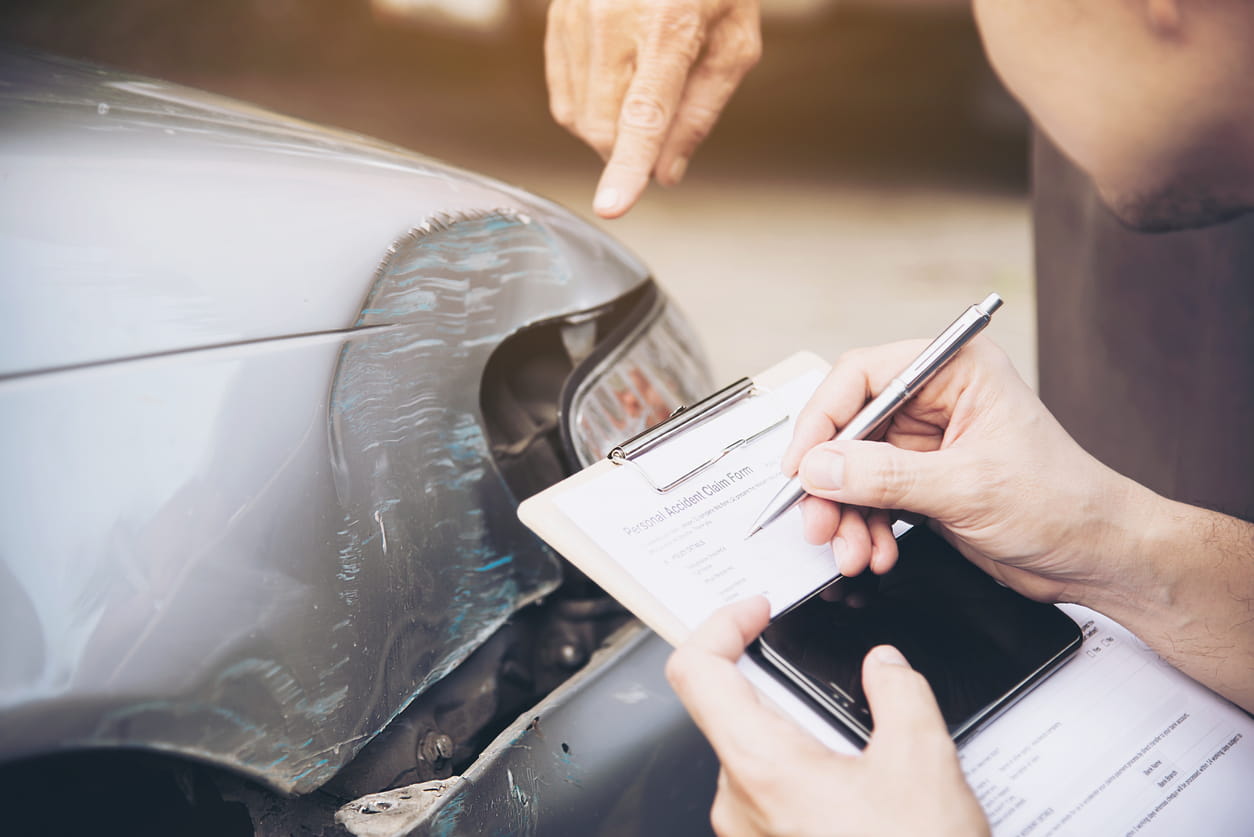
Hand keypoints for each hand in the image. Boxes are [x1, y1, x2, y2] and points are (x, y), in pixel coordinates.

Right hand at [545, 0, 761, 217]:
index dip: (628, 165)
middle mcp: (614, 17)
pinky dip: (587, 111)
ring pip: (578, 118)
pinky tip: (615, 84)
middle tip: (662, 125)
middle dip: (631, 151)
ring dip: (609, 132)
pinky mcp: (556, 19)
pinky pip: (561, 96)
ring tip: (641, 90)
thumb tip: (667, 172)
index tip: (613, 206)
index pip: (645, 113)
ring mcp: (577, 16)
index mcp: (671, 24)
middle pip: (606, 127)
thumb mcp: (735, 40)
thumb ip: (702, 111)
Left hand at [666, 598, 988, 836]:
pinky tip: (862, 792)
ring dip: (801, 734)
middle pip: (730, 710)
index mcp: (761, 765)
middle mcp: (739, 801)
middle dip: (782, 685)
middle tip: (834, 684)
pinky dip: (807, 773)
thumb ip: (899, 694)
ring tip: (865, 752)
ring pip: (756, 755)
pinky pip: (771, 795)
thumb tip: (885, 666)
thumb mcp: (924, 764)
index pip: (695, 670)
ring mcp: (749, 835)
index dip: (721, 624)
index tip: (756, 611)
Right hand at [779, 337, 1150, 604]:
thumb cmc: (1064, 503)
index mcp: (955, 371)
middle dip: (830, 482)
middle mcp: (936, 401)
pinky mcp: (922, 482)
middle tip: (815, 519)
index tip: (801, 464)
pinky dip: (864, 529)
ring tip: (851, 551)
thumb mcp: (967, 488)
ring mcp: (926, 445)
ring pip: (853, 471)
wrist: (1098, 556)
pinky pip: (870, 500)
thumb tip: (821, 467)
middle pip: (849, 429)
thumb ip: (885, 476)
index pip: (861, 377)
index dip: (822, 419)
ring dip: (845, 515)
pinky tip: (874, 553)